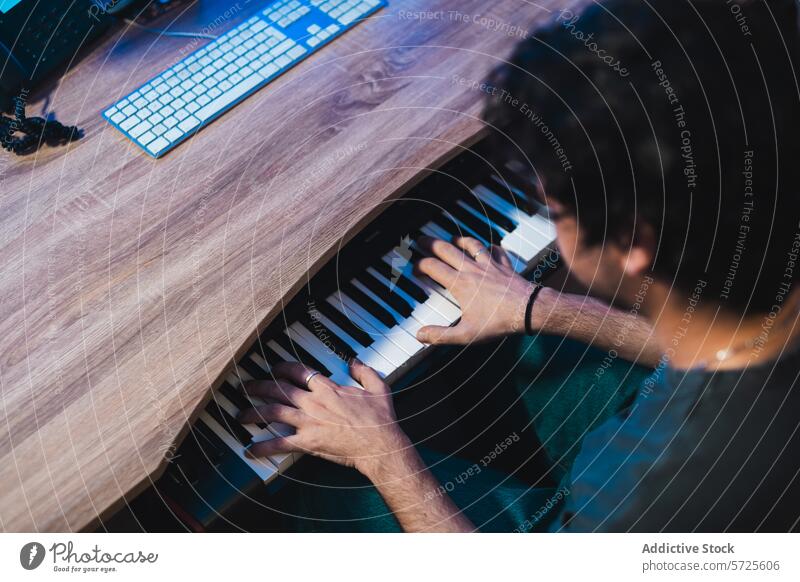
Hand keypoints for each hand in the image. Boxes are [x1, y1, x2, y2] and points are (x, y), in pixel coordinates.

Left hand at [237, 360, 410, 477]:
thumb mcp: (378, 388)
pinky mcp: (307, 443)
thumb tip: (354, 361)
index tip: (274, 369)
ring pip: (272, 413)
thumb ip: (363, 372)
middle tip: (246, 387)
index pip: (298, 371)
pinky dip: (262, 447)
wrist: (380, 445)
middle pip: (278, 389)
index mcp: (327, 388)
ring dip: (253, 412)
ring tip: (240, 414)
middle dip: (258, 387)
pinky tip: (249, 450)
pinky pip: (279, 443)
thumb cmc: (380, 420)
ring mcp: (308, 422)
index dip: (282, 368)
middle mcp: (313, 403)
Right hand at [414, 235, 546, 344]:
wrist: (529, 311)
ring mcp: (489, 265)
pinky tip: (489, 247)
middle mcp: (472, 270)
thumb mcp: (466, 334)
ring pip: (471, 245)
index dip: (420, 266)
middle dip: (430, 243)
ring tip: (451, 238)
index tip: (415, 269)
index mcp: (460, 284)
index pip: (433, 267)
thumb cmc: (498, 322)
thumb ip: (440, 335)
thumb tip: (420, 335)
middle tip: (421, 240)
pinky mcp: (504, 266)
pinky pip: (496, 251)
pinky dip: (491, 247)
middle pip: (446, 249)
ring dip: (458, 240)